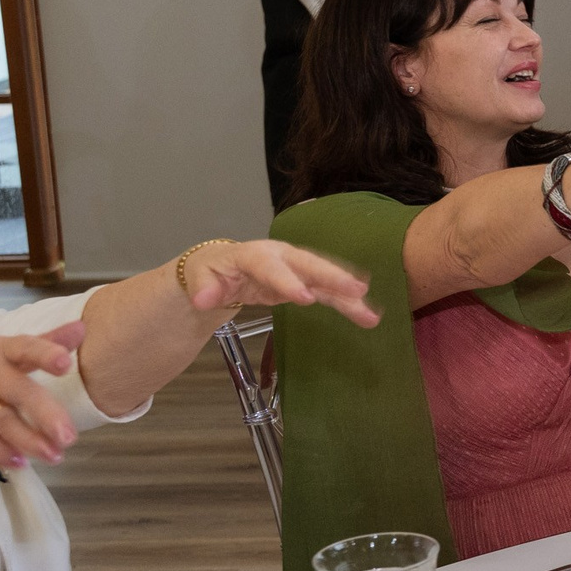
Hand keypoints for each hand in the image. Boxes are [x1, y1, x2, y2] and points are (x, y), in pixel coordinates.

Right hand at [0, 326, 86, 466]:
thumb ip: (41, 344)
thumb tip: (82, 329)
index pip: (25, 346)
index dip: (46, 352)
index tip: (66, 362)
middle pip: (19, 391)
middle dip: (47, 415)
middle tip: (69, 437)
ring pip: (2, 419)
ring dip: (30, 440)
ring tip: (54, 455)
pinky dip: (0, 452)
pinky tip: (19, 462)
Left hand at [183, 241, 378, 329]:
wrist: (222, 268)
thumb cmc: (211, 271)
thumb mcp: (199, 278)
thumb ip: (203, 288)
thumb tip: (204, 300)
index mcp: (254, 254)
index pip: (271, 267)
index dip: (288, 281)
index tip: (305, 298)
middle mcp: (282, 257)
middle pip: (310, 265)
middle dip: (334, 277)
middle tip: (357, 289)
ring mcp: (296, 269)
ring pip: (326, 280)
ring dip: (349, 296)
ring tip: (371, 315)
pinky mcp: (304, 283)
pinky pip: (328, 293)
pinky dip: (346, 304)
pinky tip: (366, 315)